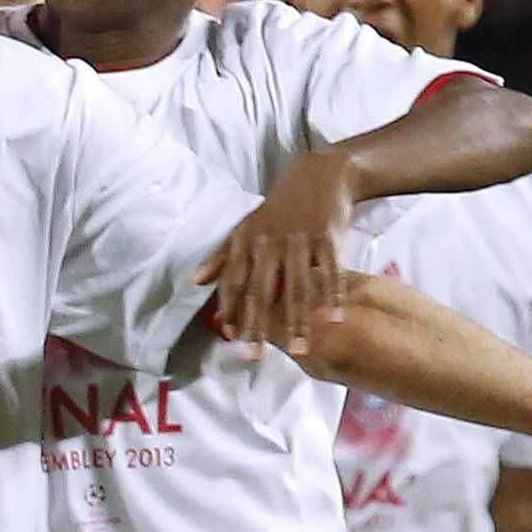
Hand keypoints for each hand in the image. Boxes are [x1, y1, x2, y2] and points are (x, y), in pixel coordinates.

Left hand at [202, 153, 360, 349]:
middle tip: (254, 356)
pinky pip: (331, 272)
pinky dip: (334, 297)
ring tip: (299, 350)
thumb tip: (196, 281)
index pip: (234, 280)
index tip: (230, 337)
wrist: (321, 174)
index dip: (231, 309)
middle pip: (263, 290)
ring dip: (298, 321)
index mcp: (247, 240)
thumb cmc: (280, 206)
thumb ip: (223, 256)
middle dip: (258, 325)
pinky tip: (335, 320)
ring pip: (298, 287)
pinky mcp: (328, 237)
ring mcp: (300, 239)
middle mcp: (270, 241)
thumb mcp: (247, 225)